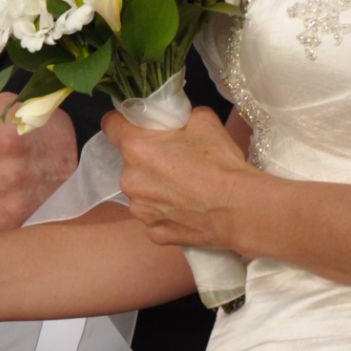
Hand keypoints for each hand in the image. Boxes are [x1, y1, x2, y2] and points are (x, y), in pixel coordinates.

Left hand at [102, 107, 258, 250]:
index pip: (110, 125)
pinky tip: (186, 209)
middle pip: (129, 161)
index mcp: (136, 148)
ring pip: (141, 192)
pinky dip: (166, 212)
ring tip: (183, 189)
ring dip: (154, 188)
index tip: (136, 124)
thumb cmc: (220, 162)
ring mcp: (140, 210)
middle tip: (173, 159)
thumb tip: (176, 121)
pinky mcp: (154, 233)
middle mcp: (129, 180)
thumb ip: (180, 117)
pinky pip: (155, 217)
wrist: (239, 209)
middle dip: (146, 158)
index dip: (123, 121)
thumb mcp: (203, 121)